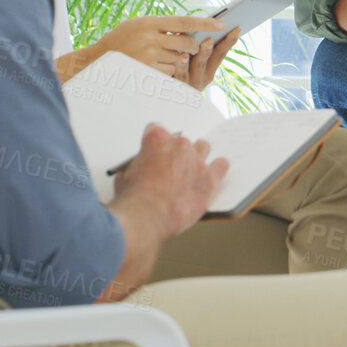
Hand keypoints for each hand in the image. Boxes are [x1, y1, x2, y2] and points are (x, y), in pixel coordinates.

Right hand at [90, 16, 221, 77]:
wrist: (98, 59)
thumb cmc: (121, 39)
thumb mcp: (138, 25)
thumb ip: (161, 27)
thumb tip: (188, 29)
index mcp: (149, 22)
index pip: (184, 21)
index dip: (205, 22)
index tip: (221, 23)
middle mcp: (150, 38)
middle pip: (186, 42)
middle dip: (193, 46)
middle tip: (191, 46)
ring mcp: (149, 56)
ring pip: (179, 59)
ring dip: (177, 59)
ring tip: (160, 56)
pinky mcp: (147, 71)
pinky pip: (169, 71)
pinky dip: (168, 70)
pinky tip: (155, 66)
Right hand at [109, 124, 229, 240]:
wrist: (147, 217)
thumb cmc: (135, 199)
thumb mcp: (124, 178)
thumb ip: (134, 168)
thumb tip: (135, 172)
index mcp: (156, 139)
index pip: (156, 129)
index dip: (153, 144)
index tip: (153, 153)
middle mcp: (179, 145)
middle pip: (181, 141)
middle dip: (176, 153)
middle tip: (171, 169)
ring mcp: (197, 160)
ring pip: (203, 148)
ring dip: (198, 156)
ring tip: (193, 170)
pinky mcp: (210, 178)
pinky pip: (221, 165)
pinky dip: (218, 168)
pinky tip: (214, 173)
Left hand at [183, 27, 240, 90]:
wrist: (167, 98)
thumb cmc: (177, 74)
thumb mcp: (191, 66)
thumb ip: (199, 53)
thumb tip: (206, 30)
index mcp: (208, 72)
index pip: (220, 54)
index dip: (228, 42)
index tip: (236, 29)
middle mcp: (201, 78)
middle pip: (208, 60)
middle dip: (212, 48)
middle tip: (213, 38)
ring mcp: (189, 82)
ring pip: (197, 67)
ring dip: (202, 54)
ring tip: (204, 44)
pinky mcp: (177, 86)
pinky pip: (179, 75)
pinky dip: (182, 66)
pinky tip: (181, 57)